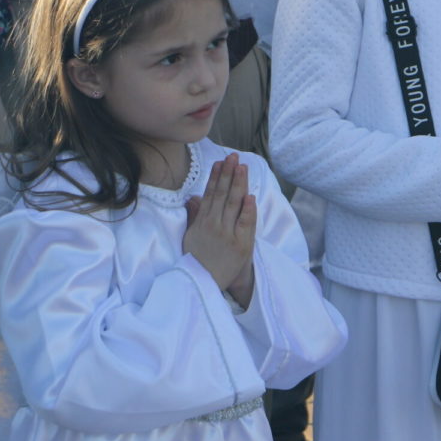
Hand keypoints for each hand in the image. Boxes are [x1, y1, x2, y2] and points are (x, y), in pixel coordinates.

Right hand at [183, 155, 256, 305]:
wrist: (205, 284)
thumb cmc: (198, 261)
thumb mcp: (191, 237)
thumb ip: (194, 216)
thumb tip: (192, 197)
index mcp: (202, 222)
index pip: (210, 194)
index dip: (216, 177)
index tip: (221, 162)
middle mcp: (214, 226)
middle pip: (222, 195)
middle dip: (229, 174)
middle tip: (234, 156)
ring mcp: (227, 235)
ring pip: (233, 204)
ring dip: (238, 184)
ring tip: (242, 167)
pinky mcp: (240, 245)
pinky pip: (245, 223)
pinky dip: (247, 210)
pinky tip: (249, 196)